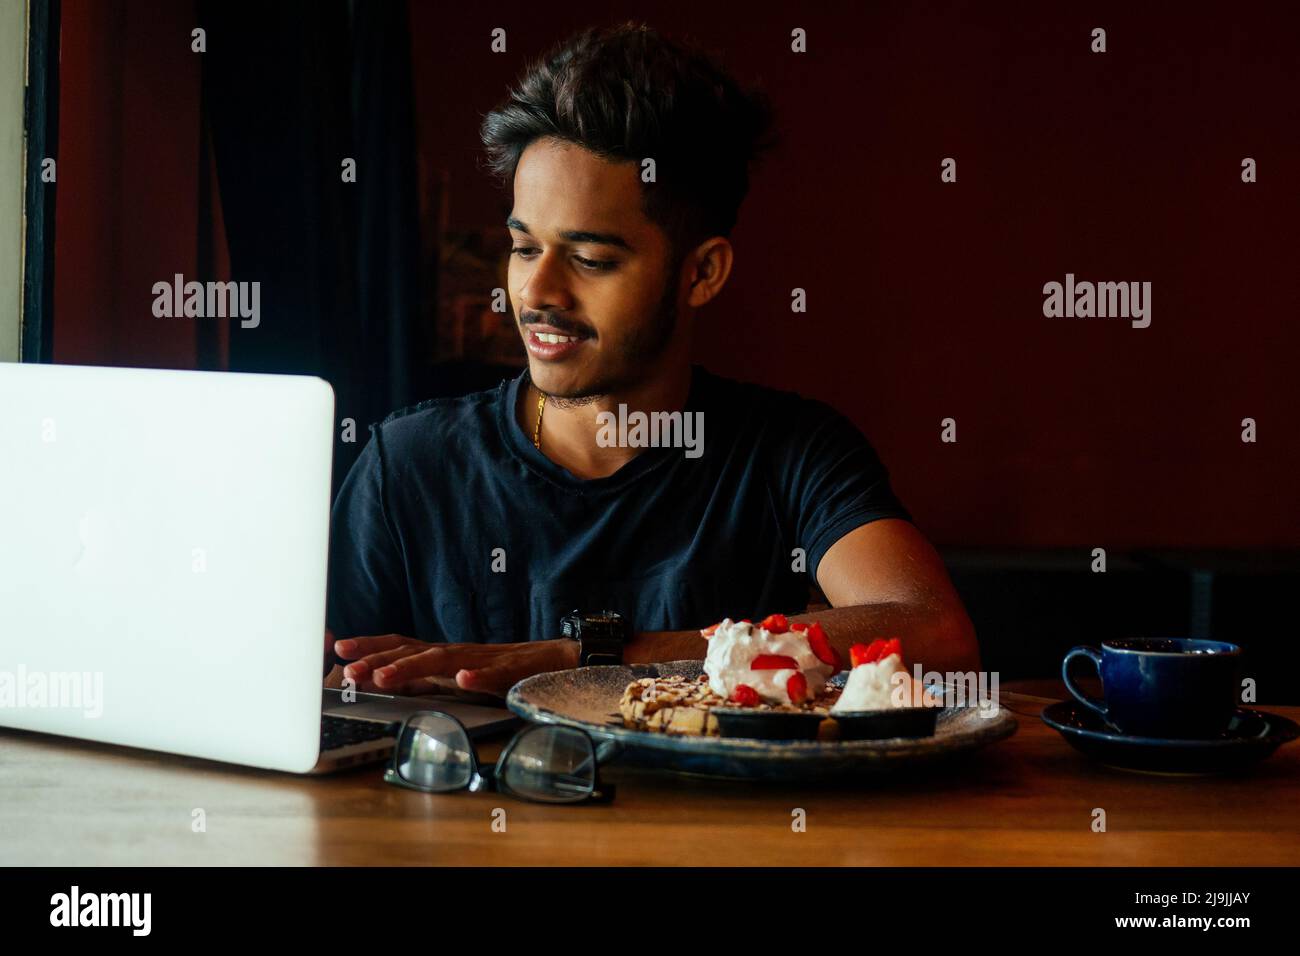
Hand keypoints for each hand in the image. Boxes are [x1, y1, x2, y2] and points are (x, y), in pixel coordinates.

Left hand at [332, 634, 581, 696]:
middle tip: (348, 669)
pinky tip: (465, 680)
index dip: (370, 646)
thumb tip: (387, 683)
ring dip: (412, 667)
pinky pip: (494, 674)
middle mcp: (457, 652)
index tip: (339, 651)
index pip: (400, 645)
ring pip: (443, 660)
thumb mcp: (456, 676)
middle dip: (378, 658)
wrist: (555, 660)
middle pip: (412, 649)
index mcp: (443, 654)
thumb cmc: (501, 670)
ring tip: (385, 677)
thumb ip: (427, 678)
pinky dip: (479, 677)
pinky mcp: (511, 670)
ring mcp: (482, 659)